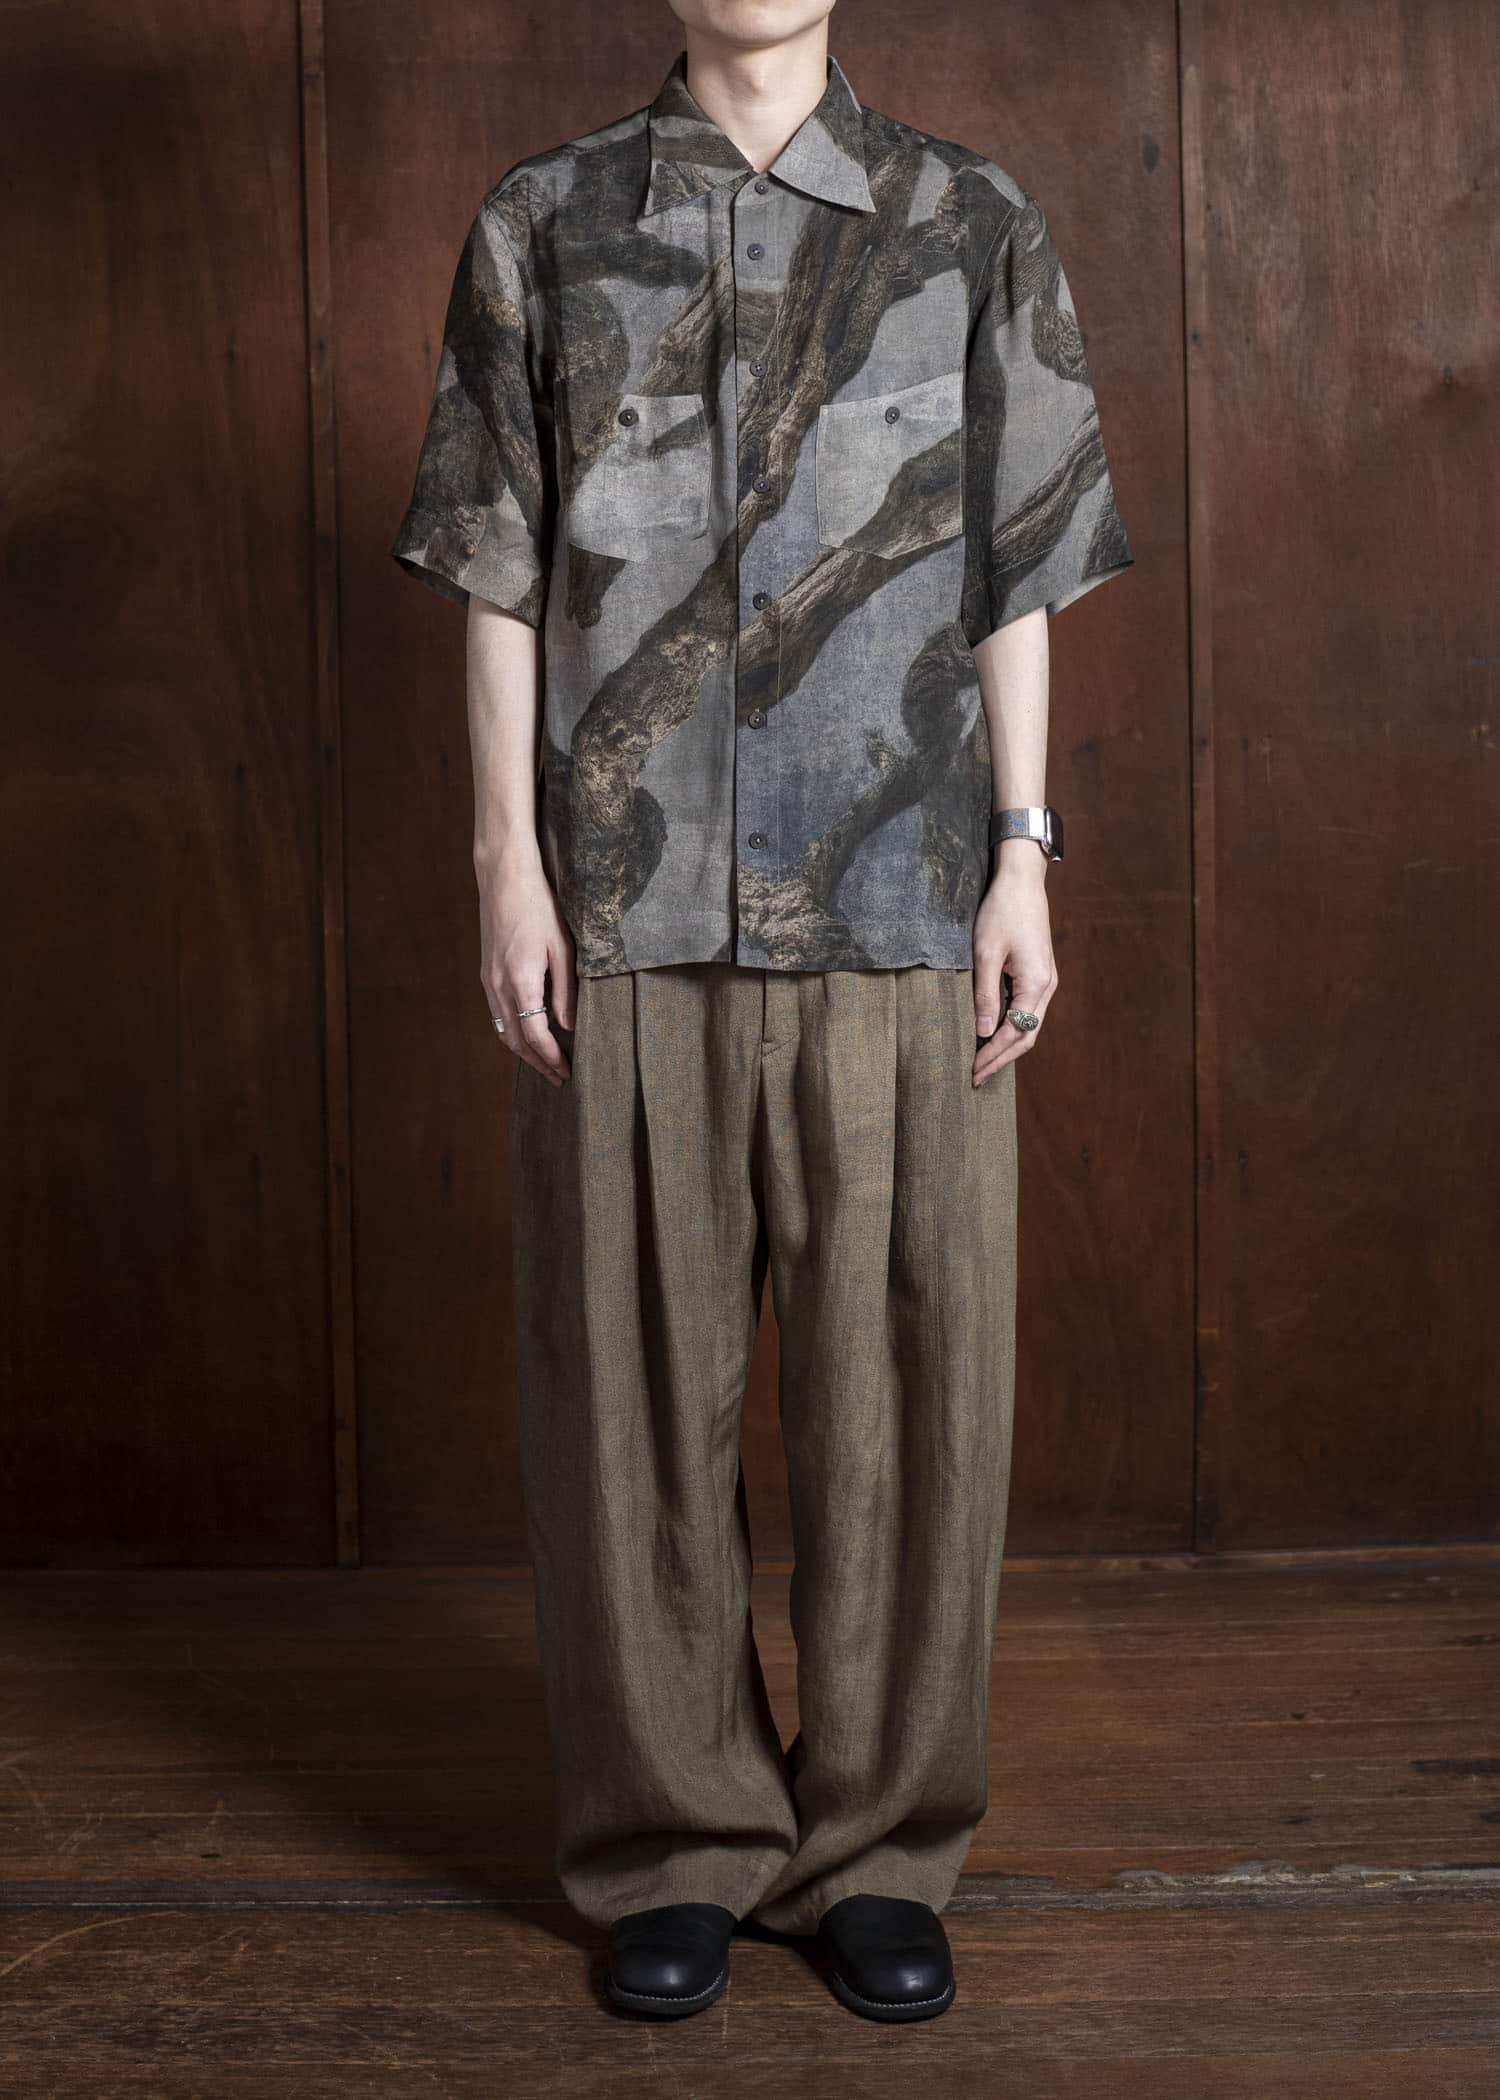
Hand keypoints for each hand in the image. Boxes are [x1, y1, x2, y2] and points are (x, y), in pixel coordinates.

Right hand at [476, 848, 576, 1086]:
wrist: (503, 878)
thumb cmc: (538, 906)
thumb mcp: (562, 947)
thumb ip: (565, 990)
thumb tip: (569, 1025)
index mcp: (521, 982)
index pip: (536, 1036)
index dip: (551, 1059)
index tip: (567, 1072)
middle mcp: (499, 987)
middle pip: (515, 1041)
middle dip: (537, 1063)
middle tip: (558, 1078)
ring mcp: (488, 980)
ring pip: (503, 1029)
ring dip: (523, 1051)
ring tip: (543, 1063)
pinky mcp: (487, 972)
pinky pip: (497, 1013)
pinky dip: (512, 1031)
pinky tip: (526, 1033)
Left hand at [972, 851, 1057, 1085]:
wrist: (1021, 882)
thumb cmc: (1001, 912)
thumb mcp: (985, 954)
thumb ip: (984, 995)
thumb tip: (982, 1032)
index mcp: (1036, 984)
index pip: (1014, 1033)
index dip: (992, 1054)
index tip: (972, 1070)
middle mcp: (1047, 987)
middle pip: (1027, 1037)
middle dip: (1001, 1059)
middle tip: (976, 1076)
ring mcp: (1046, 981)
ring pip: (1029, 1026)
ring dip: (1007, 1046)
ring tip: (983, 1062)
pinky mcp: (1039, 974)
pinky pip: (1028, 1011)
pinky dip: (1012, 1029)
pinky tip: (993, 1034)